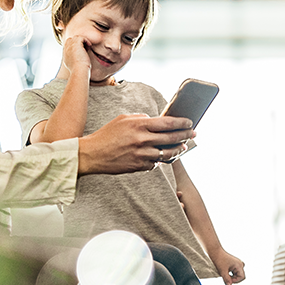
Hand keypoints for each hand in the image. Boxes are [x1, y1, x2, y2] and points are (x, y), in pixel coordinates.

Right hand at [60, 34, 91, 77]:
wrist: (78, 70)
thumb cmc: (78, 71)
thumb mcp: (74, 66)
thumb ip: (73, 61)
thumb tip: (78, 59)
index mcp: (65, 54)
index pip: (69, 46)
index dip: (76, 47)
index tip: (82, 52)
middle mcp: (66, 49)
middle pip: (71, 40)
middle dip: (78, 43)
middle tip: (85, 49)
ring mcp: (70, 45)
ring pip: (76, 38)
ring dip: (83, 42)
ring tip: (87, 48)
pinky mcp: (76, 43)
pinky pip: (81, 37)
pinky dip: (86, 41)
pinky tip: (89, 47)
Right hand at [78, 113, 194, 174]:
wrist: (92, 154)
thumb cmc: (106, 135)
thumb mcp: (123, 119)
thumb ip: (141, 118)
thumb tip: (155, 120)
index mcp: (139, 125)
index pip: (167, 123)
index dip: (181, 123)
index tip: (190, 122)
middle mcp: (142, 140)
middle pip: (171, 138)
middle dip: (186, 136)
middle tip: (193, 134)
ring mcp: (141, 155)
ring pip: (167, 154)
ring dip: (178, 150)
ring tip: (183, 147)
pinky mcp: (139, 166)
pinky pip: (155, 164)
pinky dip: (160, 160)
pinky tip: (163, 156)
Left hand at [213, 250, 245, 284]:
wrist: (215, 252)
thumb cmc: (219, 259)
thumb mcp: (222, 271)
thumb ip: (226, 279)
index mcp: (239, 265)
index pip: (242, 277)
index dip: (235, 280)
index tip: (228, 280)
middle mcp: (240, 264)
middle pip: (240, 276)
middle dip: (233, 278)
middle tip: (226, 277)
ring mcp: (237, 263)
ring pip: (237, 274)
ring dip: (232, 276)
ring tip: (225, 274)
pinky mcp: (234, 263)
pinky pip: (235, 271)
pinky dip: (231, 273)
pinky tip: (225, 272)